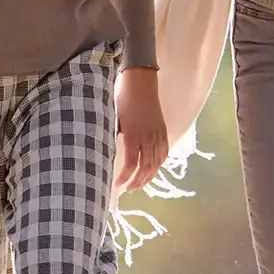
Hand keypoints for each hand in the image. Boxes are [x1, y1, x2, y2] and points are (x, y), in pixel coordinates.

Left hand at [113, 67, 168, 192]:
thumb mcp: (114, 119)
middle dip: (137, 182)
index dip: (125, 178)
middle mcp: (148, 139)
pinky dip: (159, 164)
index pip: (131, 164)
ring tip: (140, 184)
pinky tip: (153, 169)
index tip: (117, 185)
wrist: (141, 84)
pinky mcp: (163, 132)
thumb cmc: (124, 99)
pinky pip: (164, 153)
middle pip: (146, 168)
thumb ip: (114, 136)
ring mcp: (158, 135)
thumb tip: (108, 152)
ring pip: (157, 163)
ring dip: (149, 176)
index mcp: (134, 136)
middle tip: (129, 190)